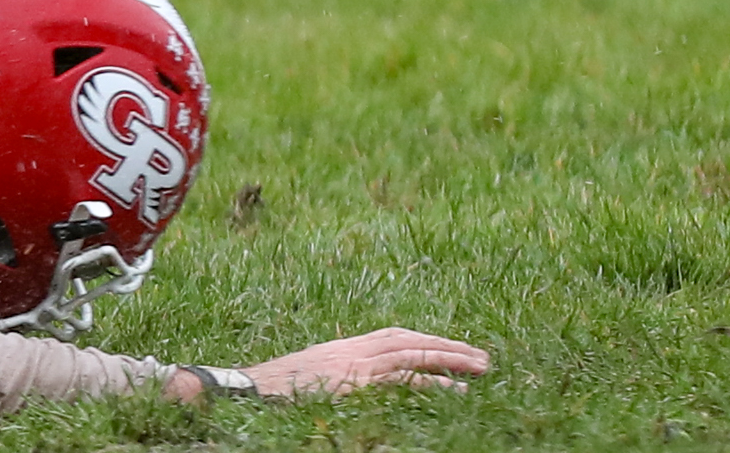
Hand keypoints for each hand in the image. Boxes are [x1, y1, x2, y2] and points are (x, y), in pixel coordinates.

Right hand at [189, 328, 487, 397]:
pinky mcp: (355, 384)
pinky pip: (402, 380)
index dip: (423, 339)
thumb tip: (353, 386)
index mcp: (342, 348)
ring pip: (412, 354)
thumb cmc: (273, 391)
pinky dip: (431, 383)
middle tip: (482, 356)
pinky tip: (457, 390)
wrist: (246, 389)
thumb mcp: (311, 380)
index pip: (391, 336)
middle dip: (446, 346)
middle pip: (407, 340)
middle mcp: (351, 351)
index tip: (449, 346)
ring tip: (482, 367)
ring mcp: (354, 366)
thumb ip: (337, 378)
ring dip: (450, 358)